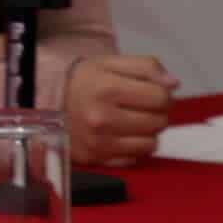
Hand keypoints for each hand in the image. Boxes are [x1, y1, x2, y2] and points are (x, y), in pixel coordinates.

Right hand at [62, 54, 176, 168]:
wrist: (49, 102)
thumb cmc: (85, 82)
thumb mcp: (111, 63)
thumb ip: (146, 66)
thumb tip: (173, 84)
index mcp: (107, 90)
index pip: (161, 97)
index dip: (162, 93)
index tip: (149, 92)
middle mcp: (102, 119)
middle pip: (159, 122)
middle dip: (156, 113)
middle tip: (139, 107)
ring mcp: (99, 142)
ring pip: (151, 143)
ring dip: (146, 132)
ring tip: (130, 121)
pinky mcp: (96, 159)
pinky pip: (135, 158)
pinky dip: (133, 147)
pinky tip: (121, 135)